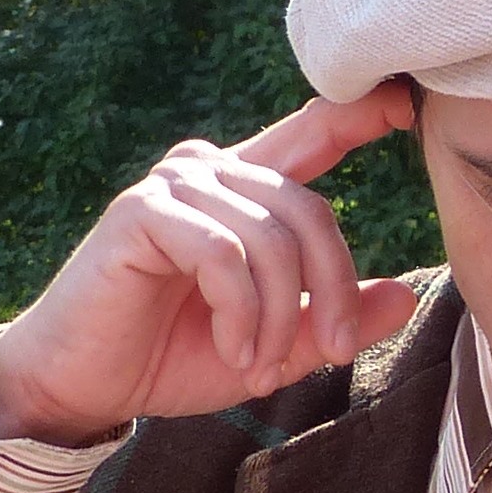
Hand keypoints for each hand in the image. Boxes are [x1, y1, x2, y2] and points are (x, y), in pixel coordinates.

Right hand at [0, 87, 421, 444]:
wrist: (85, 384)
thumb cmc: (175, 356)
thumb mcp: (277, 346)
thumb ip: (336, 320)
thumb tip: (406, 297)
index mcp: (248, 187)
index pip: (315, 132)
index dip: (362, 113)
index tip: (406, 108)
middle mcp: (212, 171)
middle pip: (311, 211)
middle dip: (332, 290)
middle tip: (330, 352)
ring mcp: (174, 186)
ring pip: (271, 238)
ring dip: (281, 315)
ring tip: (260, 365)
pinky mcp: (140, 214)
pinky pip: (224, 253)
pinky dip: (241, 311)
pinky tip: (234, 349)